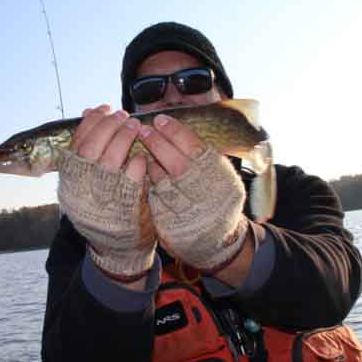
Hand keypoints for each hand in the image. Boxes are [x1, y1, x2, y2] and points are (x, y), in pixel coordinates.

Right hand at [57, 105, 155, 281]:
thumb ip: (88, 149)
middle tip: (124, 115)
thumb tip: (89, 111)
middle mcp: (81, 189)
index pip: (76, 143)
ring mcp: (102, 198)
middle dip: (109, 126)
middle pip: (92, 147)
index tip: (105, 108)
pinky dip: (139, 162)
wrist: (116, 251)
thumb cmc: (104, 208)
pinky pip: (133, 175)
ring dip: (124, 137)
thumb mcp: (87, 181)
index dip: (91, 122)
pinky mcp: (125, 206)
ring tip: (135, 126)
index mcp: (69, 181)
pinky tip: (143, 155)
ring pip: (111, 158)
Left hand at [139, 114, 248, 271]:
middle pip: (178, 165)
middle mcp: (206, 195)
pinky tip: (143, 170)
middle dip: (158, 144)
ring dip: (150, 163)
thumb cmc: (216, 197)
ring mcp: (189, 212)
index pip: (196, 149)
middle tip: (143, 129)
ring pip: (163, 182)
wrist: (217, 241)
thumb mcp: (218, 174)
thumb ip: (201, 154)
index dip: (176, 132)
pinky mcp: (172, 225)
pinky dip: (148, 183)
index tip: (160, 119)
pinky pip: (155, 199)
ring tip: (141, 147)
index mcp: (220, 178)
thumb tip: (173, 126)